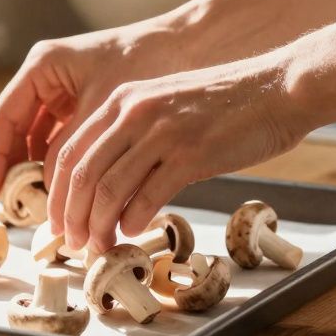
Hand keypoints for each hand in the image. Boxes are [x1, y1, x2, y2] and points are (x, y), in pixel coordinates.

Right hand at [0, 21, 191, 199]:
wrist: (190, 45)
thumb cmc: (147, 63)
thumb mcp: (103, 111)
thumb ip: (70, 149)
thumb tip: (50, 192)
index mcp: (42, 66)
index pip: (3, 118)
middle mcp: (46, 76)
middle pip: (17, 130)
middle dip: (18, 169)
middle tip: (21, 208)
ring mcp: (63, 89)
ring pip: (38, 138)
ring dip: (40, 170)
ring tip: (46, 205)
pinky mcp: (83, 102)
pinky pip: (61, 137)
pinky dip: (62, 162)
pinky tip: (69, 190)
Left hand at [48, 55, 312, 251]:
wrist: (278, 89)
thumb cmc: (225, 104)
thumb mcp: (164, 108)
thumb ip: (134, 137)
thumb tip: (109, 188)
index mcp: (121, 101)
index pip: (70, 152)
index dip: (58, 194)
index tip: (59, 221)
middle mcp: (134, 113)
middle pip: (82, 174)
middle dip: (71, 216)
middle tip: (71, 244)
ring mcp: (161, 132)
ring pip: (109, 188)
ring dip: (98, 225)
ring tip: (99, 247)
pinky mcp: (191, 153)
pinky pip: (148, 195)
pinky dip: (134, 220)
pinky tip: (133, 232)